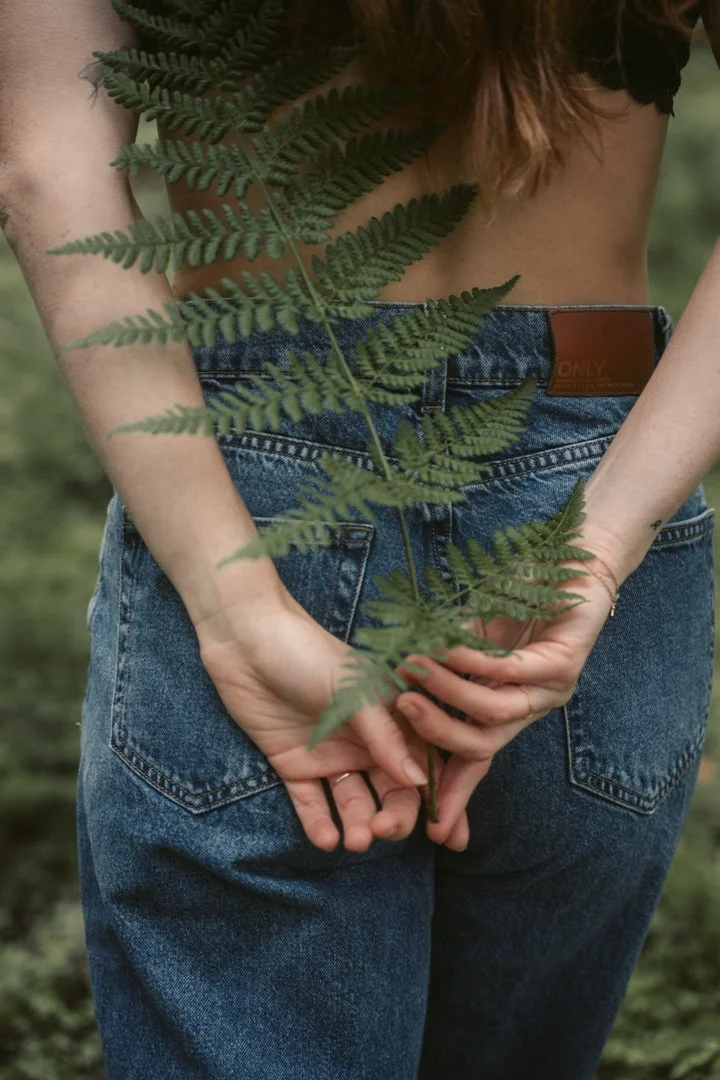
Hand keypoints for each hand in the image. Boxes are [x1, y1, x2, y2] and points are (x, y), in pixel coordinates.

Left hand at [194, 585, 470, 851]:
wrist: (247, 641)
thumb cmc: (308, 652)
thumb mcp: (354, 692)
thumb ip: (385, 736)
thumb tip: (418, 780)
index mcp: (391, 717)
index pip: (421, 763)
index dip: (434, 797)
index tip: (441, 830)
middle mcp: (366, 740)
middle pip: (391, 791)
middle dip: (394, 816)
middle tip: (382, 830)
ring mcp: (330, 754)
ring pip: (354, 802)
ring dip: (358, 824)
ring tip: (354, 841)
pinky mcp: (294, 764)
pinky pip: (312, 802)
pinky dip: (320, 823)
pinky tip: (326, 839)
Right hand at [395, 549, 618, 842]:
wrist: (573, 563)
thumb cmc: (518, 599)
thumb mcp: (469, 635)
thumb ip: (443, 661)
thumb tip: (398, 678)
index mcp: (510, 707)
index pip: (477, 759)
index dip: (455, 795)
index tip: (432, 829)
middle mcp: (533, 706)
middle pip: (481, 744)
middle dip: (436, 732)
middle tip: (401, 707)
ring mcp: (551, 688)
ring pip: (494, 713)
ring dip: (449, 693)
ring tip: (416, 669)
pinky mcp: (565, 662)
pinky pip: (511, 674)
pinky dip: (474, 663)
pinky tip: (449, 648)